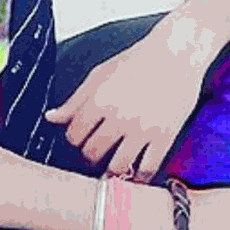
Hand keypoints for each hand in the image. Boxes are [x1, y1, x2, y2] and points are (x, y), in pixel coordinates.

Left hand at [44, 33, 203, 178]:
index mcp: (100, 99)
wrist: (178, 52)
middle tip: (97, 152)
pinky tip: (137, 174)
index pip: (74, 135)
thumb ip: (75, 99)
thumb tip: (51, 118)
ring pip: (118, 166)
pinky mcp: (165, 135)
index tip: (82, 139)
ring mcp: (143, 128)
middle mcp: (119, 116)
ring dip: (113, 170)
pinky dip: (140, 177)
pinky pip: (148, 167)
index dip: (75, 140)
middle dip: (91, 155)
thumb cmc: (139, 59)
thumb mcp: (100, 74)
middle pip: (92, 153)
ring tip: (114, 165)